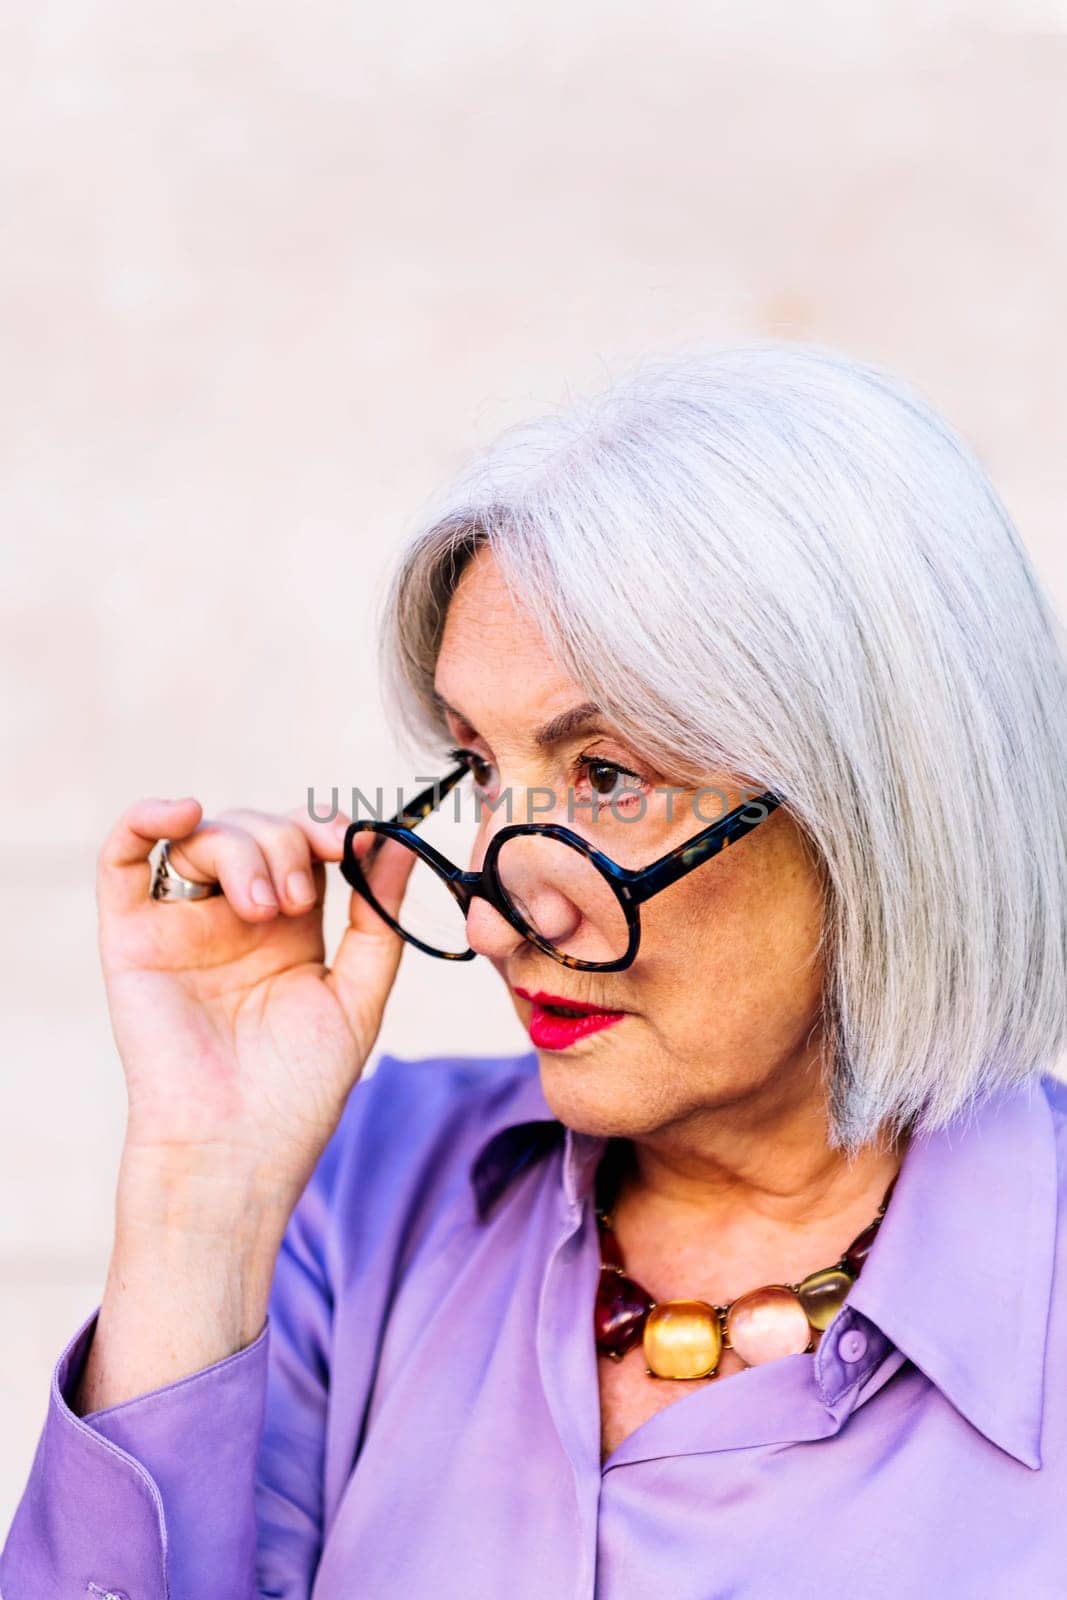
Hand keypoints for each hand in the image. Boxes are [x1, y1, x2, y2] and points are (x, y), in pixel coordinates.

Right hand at [96, 796, 415, 1214]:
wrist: (237, 1150)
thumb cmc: (298, 1091)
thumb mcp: (357, 997)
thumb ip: (377, 920)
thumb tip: (397, 842)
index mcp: (290, 929)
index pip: (304, 846)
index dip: (327, 829)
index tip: (351, 841)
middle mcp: (233, 919)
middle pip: (257, 830)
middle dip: (287, 844)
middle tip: (299, 901)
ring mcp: (182, 925)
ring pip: (204, 837)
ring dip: (243, 851)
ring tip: (262, 909)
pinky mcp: (132, 937)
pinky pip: (121, 859)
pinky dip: (145, 820)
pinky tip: (182, 812)